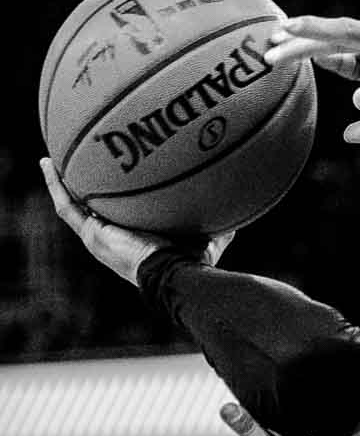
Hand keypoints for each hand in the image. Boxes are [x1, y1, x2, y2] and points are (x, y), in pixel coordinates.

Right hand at [41, 157, 233, 284]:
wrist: (173, 275)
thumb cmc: (193, 261)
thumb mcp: (207, 235)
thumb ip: (217, 219)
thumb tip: (237, 200)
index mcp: (134, 240)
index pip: (119, 217)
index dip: (112, 201)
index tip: (111, 183)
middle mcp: (112, 239)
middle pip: (92, 210)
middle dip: (84, 189)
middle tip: (76, 167)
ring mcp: (98, 239)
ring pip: (73, 206)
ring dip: (62, 183)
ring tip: (52, 160)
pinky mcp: (90, 236)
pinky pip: (67, 207)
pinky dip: (56, 185)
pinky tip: (48, 164)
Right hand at [263, 18, 359, 150]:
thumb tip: (356, 99)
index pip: (344, 34)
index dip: (309, 37)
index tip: (277, 36)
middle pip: (342, 37)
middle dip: (305, 41)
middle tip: (269, 47)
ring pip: (353, 48)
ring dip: (321, 50)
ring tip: (283, 48)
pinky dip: (344, 61)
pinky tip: (322, 60)